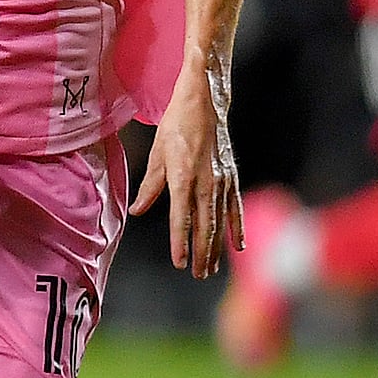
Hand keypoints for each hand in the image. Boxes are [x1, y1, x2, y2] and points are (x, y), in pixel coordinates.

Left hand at [132, 59, 241, 276]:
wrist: (205, 103)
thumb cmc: (176, 126)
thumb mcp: (157, 153)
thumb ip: (150, 185)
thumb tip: (138, 210)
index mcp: (183, 176)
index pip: (181, 218)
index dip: (180, 242)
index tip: (179, 263)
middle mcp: (205, 181)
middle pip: (204, 225)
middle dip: (200, 253)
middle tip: (197, 275)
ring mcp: (222, 180)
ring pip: (220, 221)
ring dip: (216, 246)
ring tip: (211, 268)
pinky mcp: (231, 176)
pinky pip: (235, 207)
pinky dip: (236, 227)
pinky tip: (238, 246)